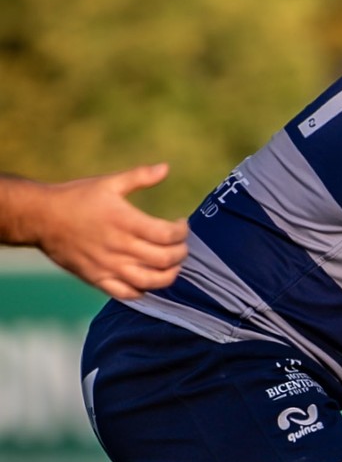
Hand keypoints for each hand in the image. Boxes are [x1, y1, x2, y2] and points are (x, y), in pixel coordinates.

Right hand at [22, 164, 187, 299]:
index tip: (182, 226)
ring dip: (169, 275)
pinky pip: (127, 294)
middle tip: (180, 246)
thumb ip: (139, 177)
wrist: (39, 217)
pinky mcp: (97, 278)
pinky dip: (143, 291)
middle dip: (181, 253)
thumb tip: (166, 168)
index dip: (182, 232)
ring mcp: (108, 265)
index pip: (168, 234)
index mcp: (125, 221)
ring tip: (172, 266)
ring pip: (151, 281)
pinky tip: (147, 280)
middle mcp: (119, 246)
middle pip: (165, 259)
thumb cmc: (75, 198)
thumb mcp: (107, 183)